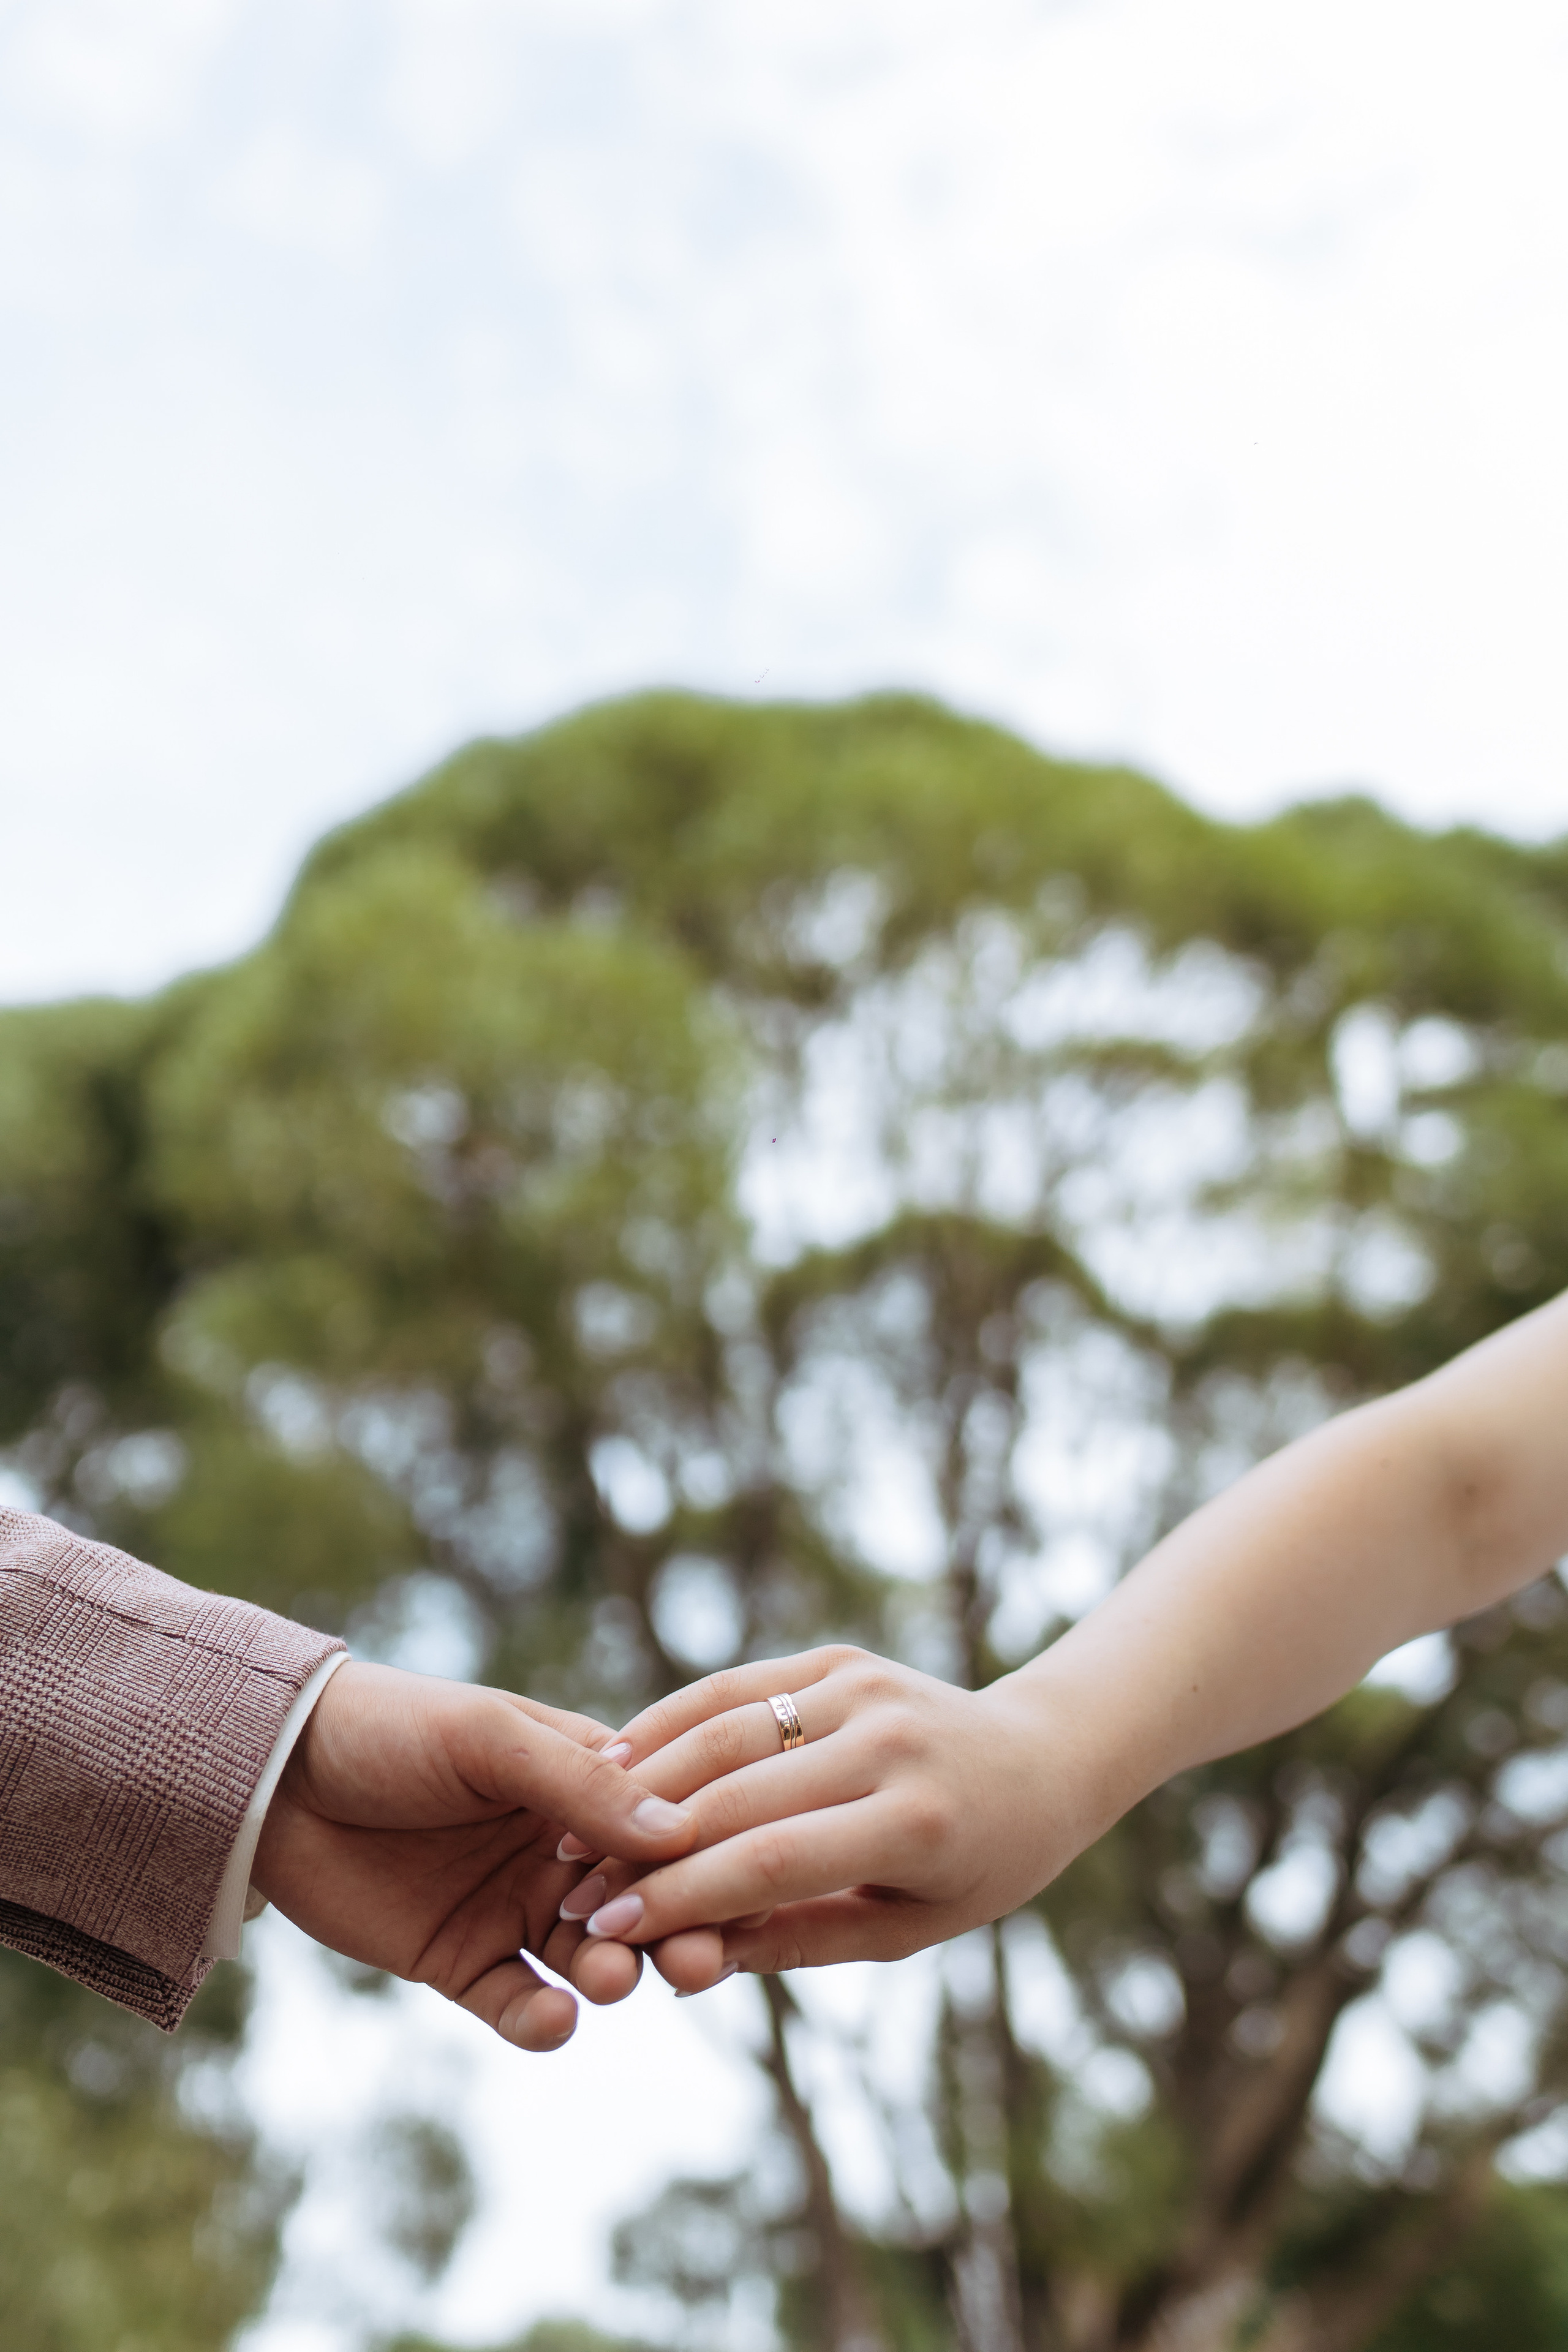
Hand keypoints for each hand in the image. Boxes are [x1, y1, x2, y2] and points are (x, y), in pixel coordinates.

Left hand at [251, 1661, 694, 2048]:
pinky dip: (543, 2021)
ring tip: (610, 1977)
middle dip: (676, 1930)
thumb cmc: (390, 1727)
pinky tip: (556, 2019)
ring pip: (591, 1956)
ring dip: (614, 1972)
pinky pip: (518, 2004)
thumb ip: (579, 1785)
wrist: (273, 1775)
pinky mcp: (462, 1961)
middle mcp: (560, 1849)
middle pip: (642, 1900)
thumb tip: (682, 1830)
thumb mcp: (490, 1738)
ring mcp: (512, 1908)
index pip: (664, 1825)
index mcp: (582, 1780)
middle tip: (696, 1961)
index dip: (701, 1858)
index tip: (735, 1887)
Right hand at [561, 1646, 1105, 1993]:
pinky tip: (618, 1759)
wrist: (1038, 1760)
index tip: (609, 1936)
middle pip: (734, 1797)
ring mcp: (861, 1687)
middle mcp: (888, 1742)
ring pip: (722, 1731)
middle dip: (643, 1853)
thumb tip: (686, 1964)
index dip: (678, 1900)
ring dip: (639, 1784)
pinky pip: (736, 1687)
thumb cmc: (976, 1869)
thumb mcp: (905, 1929)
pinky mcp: (838, 1658)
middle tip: (576, 1896)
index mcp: (915, 1823)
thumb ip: (797, 1941)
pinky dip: (672, 1721)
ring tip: (579, 1835)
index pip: (769, 1862)